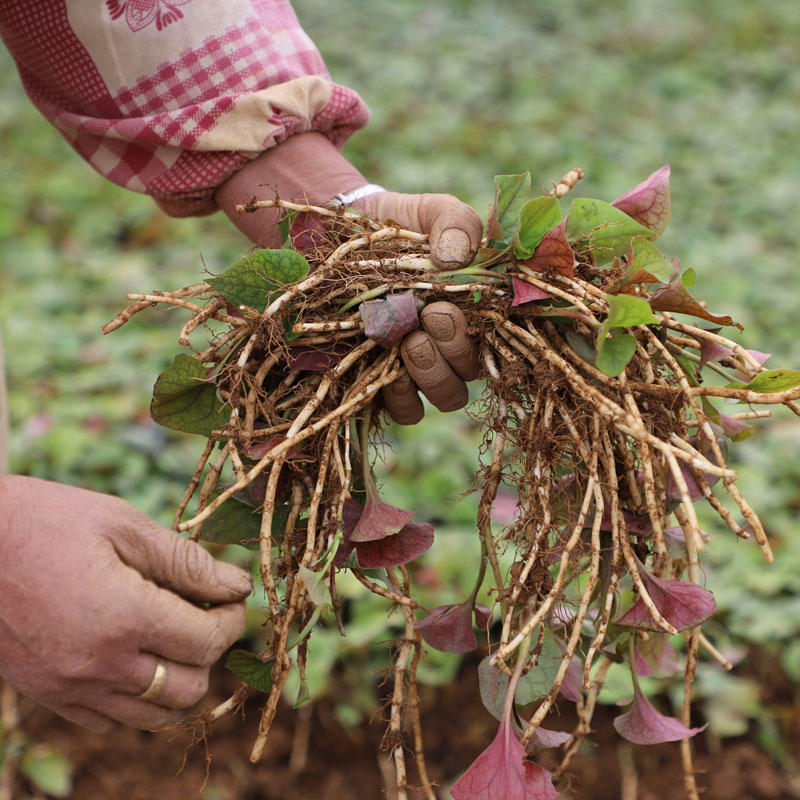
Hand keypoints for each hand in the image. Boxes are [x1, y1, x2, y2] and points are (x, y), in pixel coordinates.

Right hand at [0, 476, 251, 732]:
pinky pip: (108, 720)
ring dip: (178, 680)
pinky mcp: (47, 695)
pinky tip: (132, 655)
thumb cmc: (48, 521)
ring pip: (153, 716)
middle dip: (209, 650)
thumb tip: (238, 585)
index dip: (231, 619)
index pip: (208, 642)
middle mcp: (99, 665)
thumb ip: (186, 561)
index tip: (231, 596)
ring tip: (174, 637)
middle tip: (205, 612)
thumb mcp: (124, 525)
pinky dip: (134, 697)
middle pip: (189, 687)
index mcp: (124, 617)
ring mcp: (69, 687)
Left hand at [215, 132, 483, 423]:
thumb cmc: (397, 227)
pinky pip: (407, 411)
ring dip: (431, 376)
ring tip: (408, 342)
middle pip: (470, 376)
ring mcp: (417, 369)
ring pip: (445, 396)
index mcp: (473, 314)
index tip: (445, 307)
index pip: (494, 343)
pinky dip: (401, 397)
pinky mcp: (383, 385)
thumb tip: (456, 257)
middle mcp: (449, 348)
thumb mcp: (431, 212)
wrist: (341, 235)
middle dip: (452, 352)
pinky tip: (387, 369)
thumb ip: (457, 223)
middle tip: (427, 319)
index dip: (478, 336)